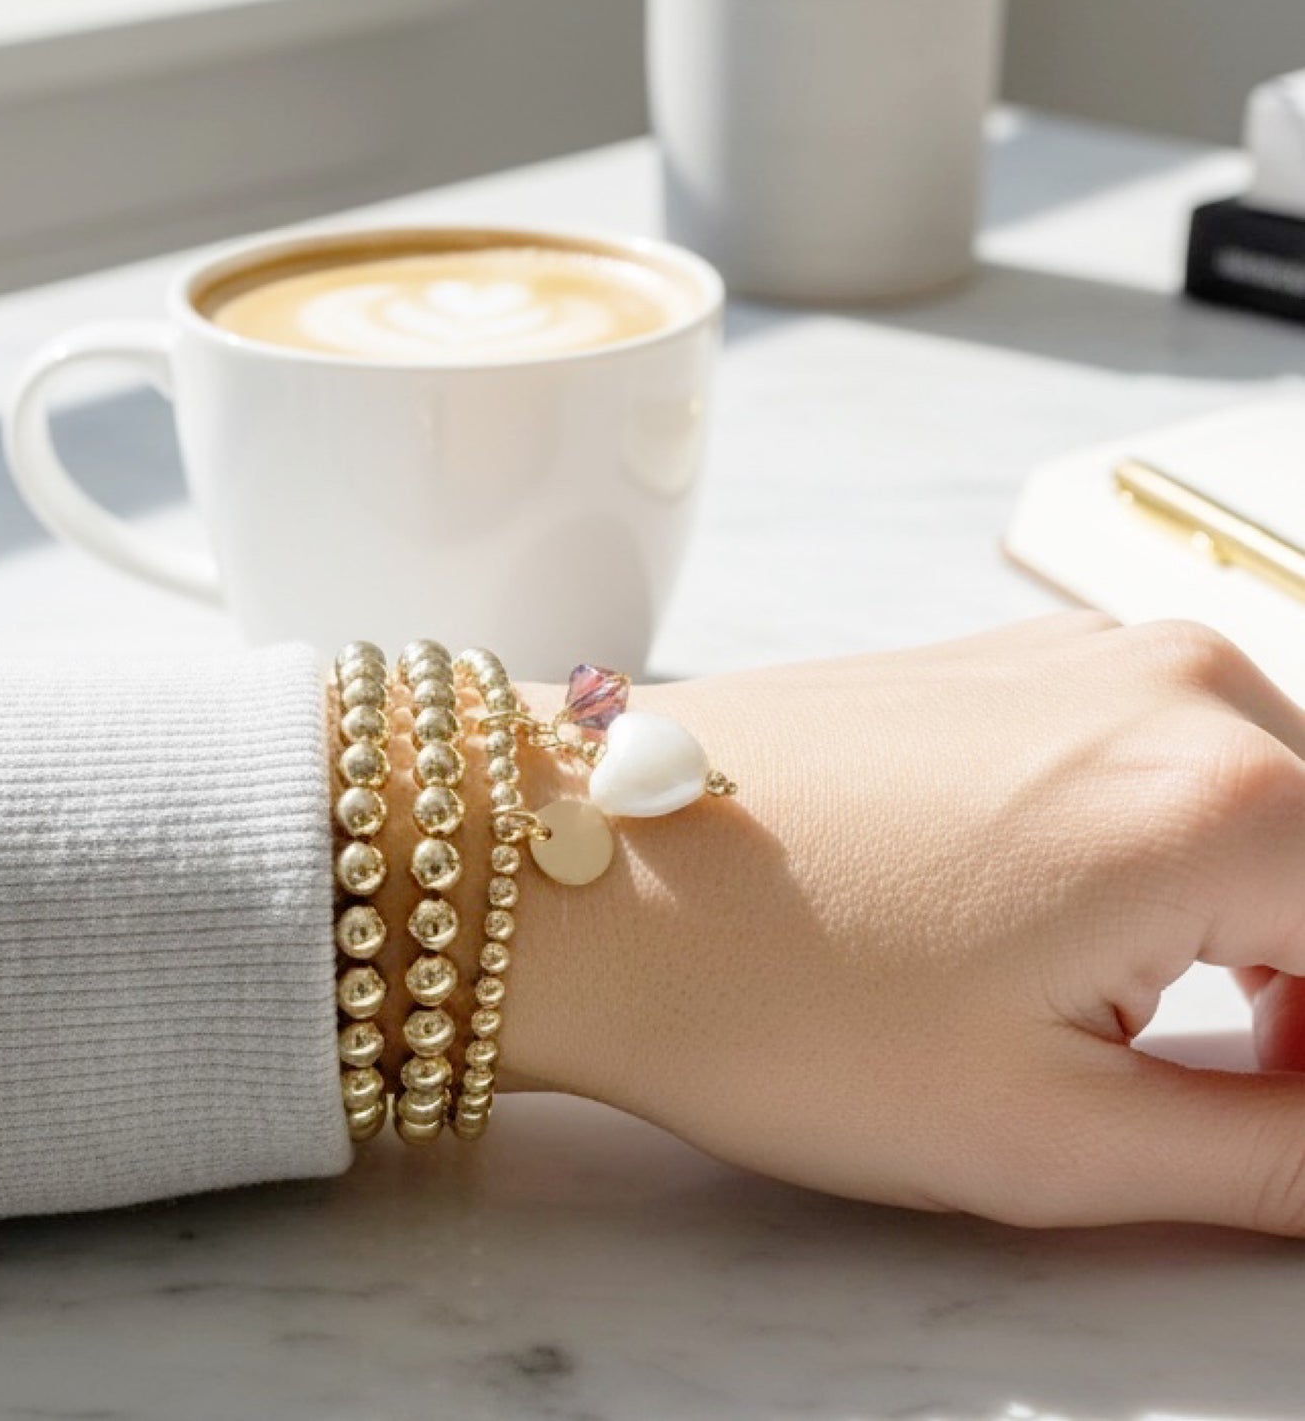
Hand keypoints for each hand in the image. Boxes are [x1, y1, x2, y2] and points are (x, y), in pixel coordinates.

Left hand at [501, 614, 1304, 1233]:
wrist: (576, 868)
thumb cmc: (774, 1003)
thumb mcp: (1050, 1135)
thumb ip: (1278, 1156)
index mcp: (1227, 799)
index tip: (1264, 1122)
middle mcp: (1179, 686)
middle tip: (1230, 1105)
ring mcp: (1085, 653)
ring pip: (1268, 810)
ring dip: (1255, 930)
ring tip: (1132, 1027)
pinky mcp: (1008, 661)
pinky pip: (1167, 758)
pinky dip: (1172, 857)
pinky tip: (1060, 929)